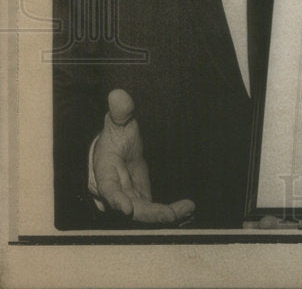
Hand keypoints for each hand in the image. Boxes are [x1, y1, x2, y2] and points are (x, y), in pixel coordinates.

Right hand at [89, 89, 194, 224]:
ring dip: (164, 216)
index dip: (114, 200)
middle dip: (150, 214)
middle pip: (129, 207)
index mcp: (103, 171)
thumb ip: (120, 111)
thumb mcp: (117, 121)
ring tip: (188, 211)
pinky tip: (187, 210)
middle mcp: (112, 191)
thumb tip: (119, 95)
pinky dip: (169, 213)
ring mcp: (127, 198)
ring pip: (143, 213)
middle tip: (173, 216)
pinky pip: (154, 211)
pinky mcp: (140, 200)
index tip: (125, 209)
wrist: (118, 148)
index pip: (106, 187)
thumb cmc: (115, 135)